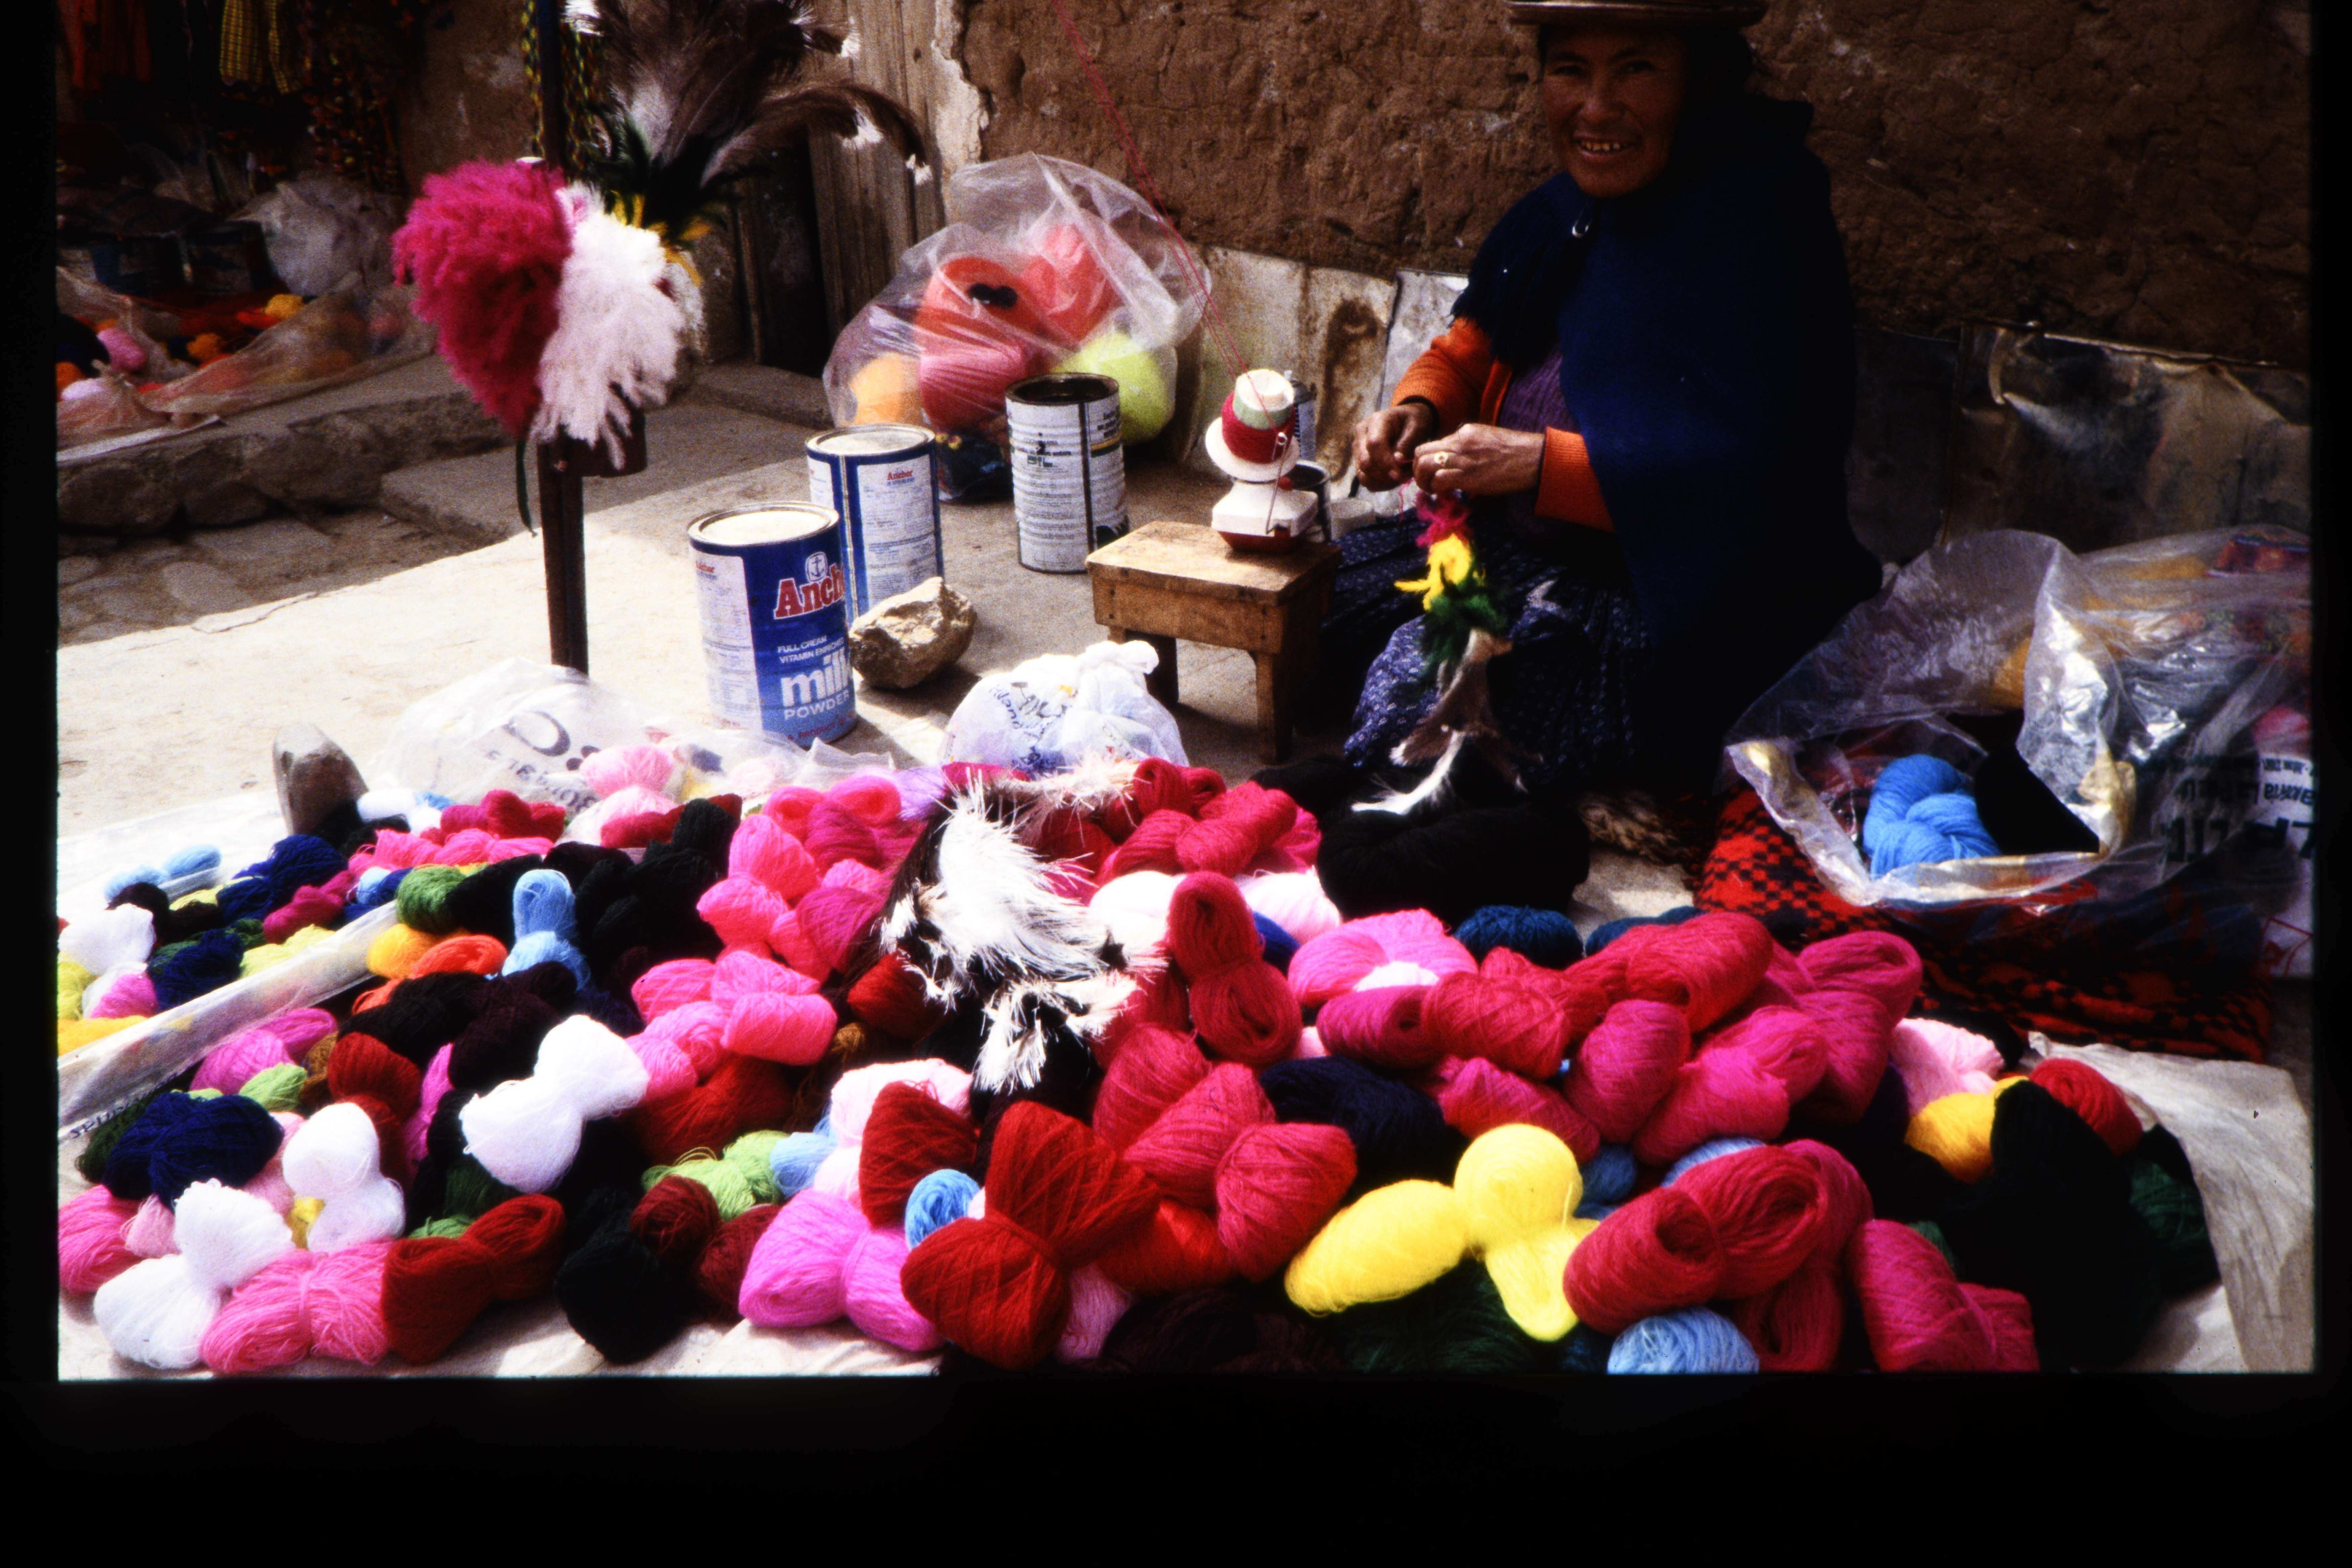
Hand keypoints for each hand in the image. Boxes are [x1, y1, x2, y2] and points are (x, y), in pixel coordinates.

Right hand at [1352, 402, 1434, 490]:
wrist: (1406, 421)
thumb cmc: (1413, 421)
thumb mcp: (1417, 427)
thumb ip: (1406, 444)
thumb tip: (1396, 461)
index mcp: (1376, 421)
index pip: (1374, 444)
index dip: (1386, 462)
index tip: (1400, 475)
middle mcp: (1362, 434)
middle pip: (1365, 462)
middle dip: (1385, 475)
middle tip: (1405, 477)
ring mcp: (1359, 448)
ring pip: (1363, 475)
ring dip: (1384, 482)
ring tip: (1402, 477)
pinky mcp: (1360, 461)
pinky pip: (1366, 480)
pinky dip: (1381, 484)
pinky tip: (1395, 479)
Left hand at [1412, 423, 1544, 498]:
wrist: (1533, 458)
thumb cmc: (1515, 452)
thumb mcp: (1488, 438)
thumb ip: (1468, 444)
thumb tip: (1455, 457)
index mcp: (1464, 432)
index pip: (1432, 443)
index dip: (1425, 459)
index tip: (1429, 471)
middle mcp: (1459, 442)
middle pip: (1420, 452)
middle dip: (1416, 469)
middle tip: (1425, 482)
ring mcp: (1462, 458)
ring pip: (1424, 465)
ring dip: (1422, 480)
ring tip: (1431, 489)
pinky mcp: (1467, 476)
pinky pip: (1438, 480)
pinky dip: (1435, 488)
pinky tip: (1443, 493)